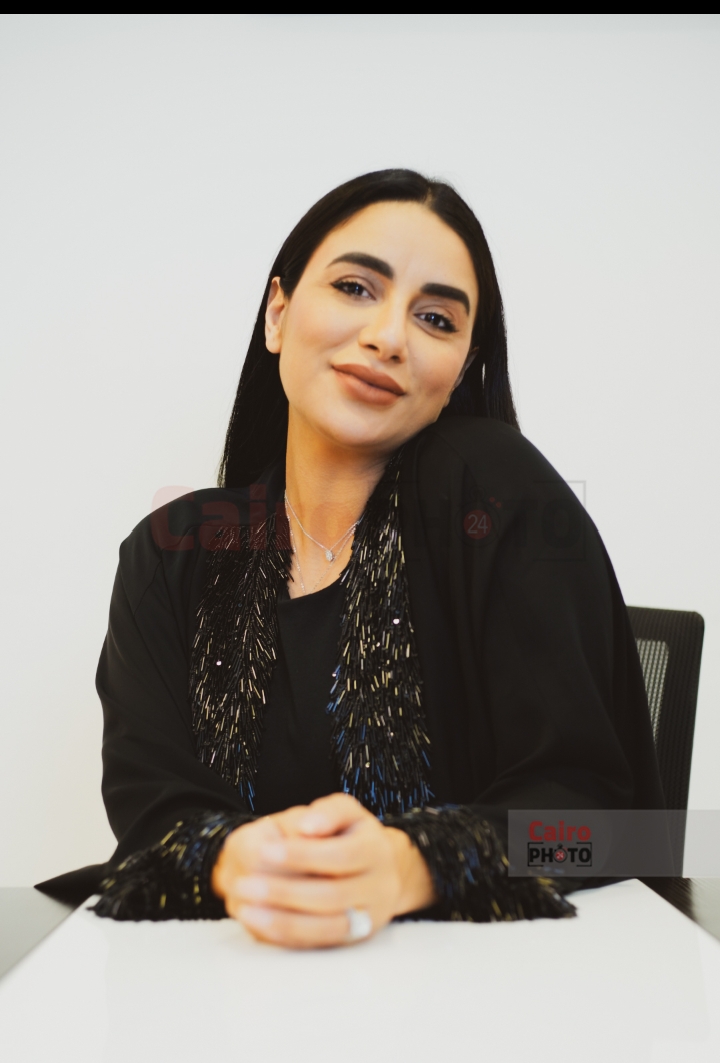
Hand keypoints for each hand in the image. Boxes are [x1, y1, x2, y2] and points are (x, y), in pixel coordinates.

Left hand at [211, 793, 435, 948]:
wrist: (379, 868)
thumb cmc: (351, 835)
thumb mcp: (345, 811)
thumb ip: (327, 812)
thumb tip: (307, 826)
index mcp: (377, 850)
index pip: (340, 856)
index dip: (302, 855)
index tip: (264, 850)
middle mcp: (380, 888)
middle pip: (332, 896)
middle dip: (284, 892)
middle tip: (243, 884)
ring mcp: (368, 919)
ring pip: (326, 928)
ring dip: (282, 920)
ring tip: (245, 908)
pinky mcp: (353, 941)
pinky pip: (319, 944)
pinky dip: (287, 936)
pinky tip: (259, 923)